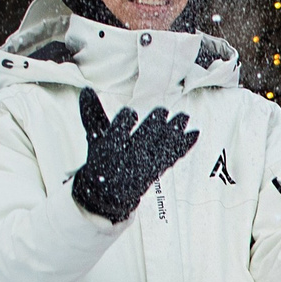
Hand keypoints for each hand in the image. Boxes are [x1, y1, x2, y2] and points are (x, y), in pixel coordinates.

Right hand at [70, 87, 199, 223]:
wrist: (107, 193)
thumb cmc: (102, 157)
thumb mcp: (94, 137)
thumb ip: (92, 114)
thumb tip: (86, 88)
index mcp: (107, 150)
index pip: (117, 133)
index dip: (125, 121)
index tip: (131, 114)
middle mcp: (126, 161)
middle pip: (142, 141)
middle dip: (153, 126)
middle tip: (162, 111)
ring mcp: (143, 168)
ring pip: (160, 148)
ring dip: (174, 132)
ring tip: (184, 117)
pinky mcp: (156, 172)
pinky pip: (172, 157)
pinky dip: (184, 145)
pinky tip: (195, 133)